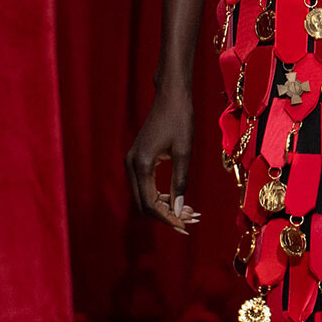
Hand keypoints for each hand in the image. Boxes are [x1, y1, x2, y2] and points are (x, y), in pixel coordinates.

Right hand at [125, 84, 200, 235]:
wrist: (171, 96)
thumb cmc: (180, 119)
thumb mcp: (184, 152)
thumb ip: (180, 182)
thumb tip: (179, 210)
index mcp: (141, 165)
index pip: (150, 203)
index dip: (168, 218)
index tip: (185, 226)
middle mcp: (131, 165)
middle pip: (144, 204)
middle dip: (166, 216)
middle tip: (190, 221)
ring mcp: (132, 162)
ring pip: (144, 197)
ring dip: (165, 207)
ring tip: (189, 212)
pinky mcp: (137, 159)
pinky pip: (145, 186)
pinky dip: (161, 196)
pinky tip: (178, 199)